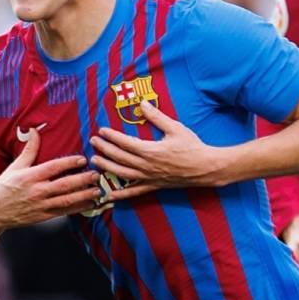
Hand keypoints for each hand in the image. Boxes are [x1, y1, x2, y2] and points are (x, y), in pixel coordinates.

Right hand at [0, 127, 105, 228]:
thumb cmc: (2, 187)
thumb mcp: (14, 167)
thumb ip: (29, 150)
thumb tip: (34, 131)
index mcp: (30, 176)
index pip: (53, 167)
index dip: (69, 162)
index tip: (83, 159)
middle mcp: (37, 191)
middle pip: (64, 185)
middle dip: (82, 180)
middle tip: (97, 174)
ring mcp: (41, 206)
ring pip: (67, 200)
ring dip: (84, 195)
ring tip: (98, 190)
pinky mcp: (43, 217)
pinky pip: (64, 212)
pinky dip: (78, 208)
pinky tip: (89, 204)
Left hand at [90, 101, 226, 191]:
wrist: (205, 168)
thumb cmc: (192, 146)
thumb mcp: (175, 128)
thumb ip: (157, 117)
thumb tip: (142, 104)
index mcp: (151, 151)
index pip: (125, 143)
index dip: (112, 137)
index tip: (102, 131)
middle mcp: (147, 166)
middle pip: (120, 157)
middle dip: (105, 149)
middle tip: (93, 142)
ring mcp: (149, 178)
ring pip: (123, 174)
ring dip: (107, 168)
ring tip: (95, 161)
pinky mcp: (154, 186)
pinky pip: (134, 192)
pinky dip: (121, 195)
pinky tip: (109, 195)